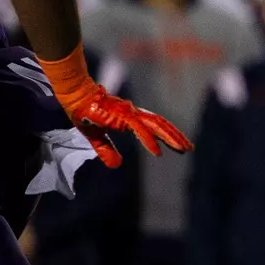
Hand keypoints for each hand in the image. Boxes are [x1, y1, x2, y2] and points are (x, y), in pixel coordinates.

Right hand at [70, 89, 192, 168]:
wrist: (74, 98)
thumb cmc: (85, 114)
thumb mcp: (96, 138)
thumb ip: (107, 150)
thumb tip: (116, 165)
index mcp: (131, 118)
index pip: (154, 127)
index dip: (168, 136)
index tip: (180, 146)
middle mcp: (134, 114)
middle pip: (161, 125)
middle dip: (176, 137)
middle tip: (189, 148)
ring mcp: (129, 113)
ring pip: (156, 125)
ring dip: (170, 137)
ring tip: (183, 148)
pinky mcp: (122, 116)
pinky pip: (139, 130)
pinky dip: (149, 141)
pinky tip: (158, 152)